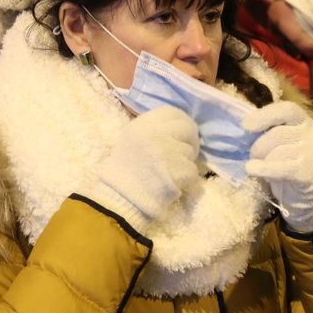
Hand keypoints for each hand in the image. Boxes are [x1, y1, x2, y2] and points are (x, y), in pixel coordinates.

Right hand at [90, 106, 200, 231]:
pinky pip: (193, 171)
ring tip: (169, 173)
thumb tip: (181, 125)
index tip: (181, 134)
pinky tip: (172, 184)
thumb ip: (154, 129)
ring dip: (185, 163)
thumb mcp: (133, 139)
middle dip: (189, 142)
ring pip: (191, 153)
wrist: (120, 200)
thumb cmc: (125, 171)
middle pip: (188, 129)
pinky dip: (187, 180)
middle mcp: (156, 134)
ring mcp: (169, 152)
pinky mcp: (179, 171)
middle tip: (181, 155)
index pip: (173, 113)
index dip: (181, 123)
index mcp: (142, 124)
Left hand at [243, 101, 312, 233]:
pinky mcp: (309, 173)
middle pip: (277, 134)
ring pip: (277, 152)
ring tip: (261, 167)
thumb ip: (275, 131)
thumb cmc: (293, 164)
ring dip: (262, 161)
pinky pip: (279, 168)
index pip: (288, 110)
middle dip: (258, 146)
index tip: (246, 125)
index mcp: (306, 122)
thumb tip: (246, 128)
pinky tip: (252, 170)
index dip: (265, 115)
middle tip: (252, 156)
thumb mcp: (288, 142)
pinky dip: (262, 169)